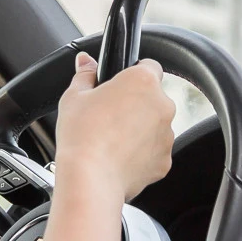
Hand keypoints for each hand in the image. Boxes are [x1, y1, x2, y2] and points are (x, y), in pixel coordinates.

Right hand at [54, 51, 176, 200]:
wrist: (89, 181)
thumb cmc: (81, 136)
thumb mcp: (75, 97)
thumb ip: (85, 74)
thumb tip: (85, 60)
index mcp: (143, 81)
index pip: (150, 66)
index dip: (135, 73)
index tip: (122, 85)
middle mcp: (162, 104)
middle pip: (153, 97)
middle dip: (137, 104)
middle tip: (111, 116)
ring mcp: (167, 133)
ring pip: (156, 125)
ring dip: (141, 129)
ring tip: (113, 141)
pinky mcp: (165, 160)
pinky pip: (155, 152)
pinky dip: (142, 155)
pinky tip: (120, 159)